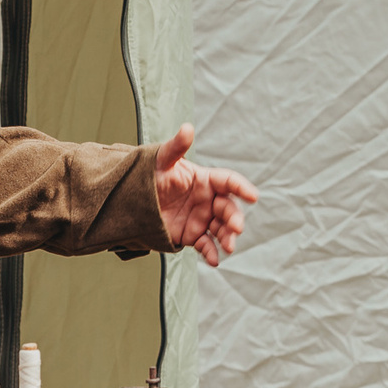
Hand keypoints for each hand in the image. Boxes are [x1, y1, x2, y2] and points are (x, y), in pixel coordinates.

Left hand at [153, 124, 256, 266]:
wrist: (134, 199)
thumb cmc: (151, 174)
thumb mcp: (162, 161)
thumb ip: (176, 147)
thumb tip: (187, 127)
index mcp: (206, 180)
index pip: (228, 182)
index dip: (241, 187)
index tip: (253, 196)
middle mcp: (208, 200)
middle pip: (228, 208)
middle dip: (235, 218)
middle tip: (236, 228)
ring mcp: (202, 218)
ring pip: (221, 229)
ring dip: (228, 237)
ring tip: (229, 246)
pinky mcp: (193, 235)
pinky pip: (206, 245)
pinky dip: (212, 253)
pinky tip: (215, 260)